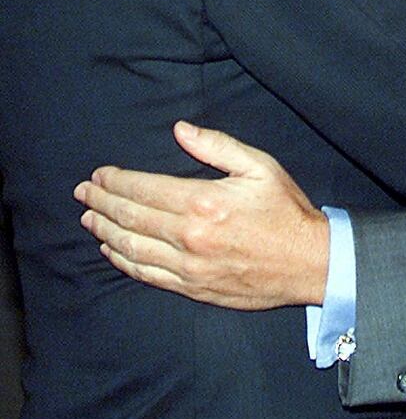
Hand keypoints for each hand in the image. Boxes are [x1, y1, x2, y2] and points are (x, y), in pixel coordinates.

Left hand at [73, 122, 329, 308]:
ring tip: (89, 218)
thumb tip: (179, 130)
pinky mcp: (193, 288)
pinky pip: (148, 275)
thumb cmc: (285, 209)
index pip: (144, 189)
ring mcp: (189, 266)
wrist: (309, 262)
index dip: (116, 180)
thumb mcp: (259, 165)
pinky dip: (124, 262)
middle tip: (82, 193)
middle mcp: (190, 237)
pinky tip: (112, 250)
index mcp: (203, 202)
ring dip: (105, 232)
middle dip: (102, 203)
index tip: (98, 174)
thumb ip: (216, 146)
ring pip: (132, 249)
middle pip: (131, 218)